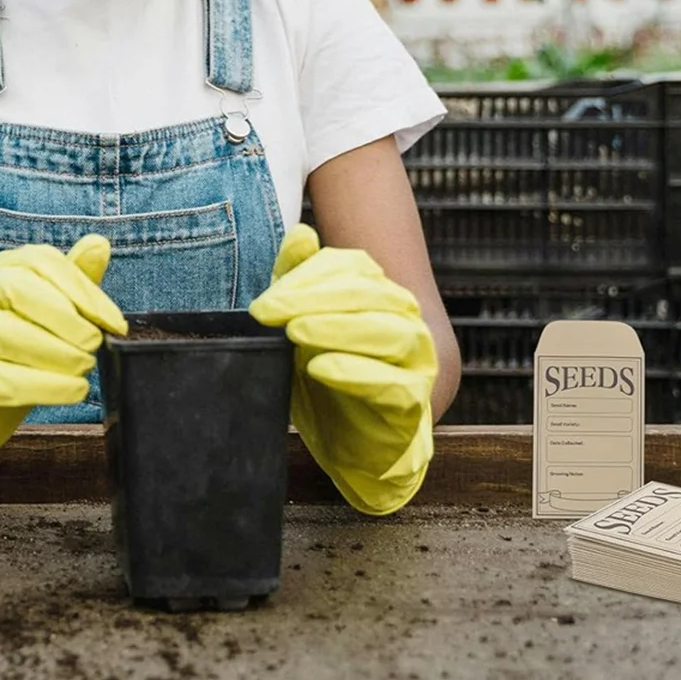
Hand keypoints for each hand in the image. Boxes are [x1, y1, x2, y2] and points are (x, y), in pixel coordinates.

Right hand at [0, 235, 125, 501]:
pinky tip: (70, 390)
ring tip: (84, 368)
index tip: (114, 321)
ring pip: (3, 334)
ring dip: (54, 352)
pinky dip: (40, 386)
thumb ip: (67, 280)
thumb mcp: (34, 310)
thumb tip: (99, 244)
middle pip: (16, 289)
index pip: (41, 263)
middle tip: (94, 343)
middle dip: (65, 316)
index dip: (83, 291)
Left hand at [249, 224, 436, 514]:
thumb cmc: (329, 379)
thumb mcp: (303, 327)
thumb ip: (300, 281)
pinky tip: (321, 368)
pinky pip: (392, 383)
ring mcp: (416, 360)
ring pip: (388, 332)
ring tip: (296, 331)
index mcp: (381, 292)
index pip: (352, 267)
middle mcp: (406, 318)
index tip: (264, 302)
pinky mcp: (413, 402)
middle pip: (367, 294)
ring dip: (337, 328)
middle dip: (313, 298)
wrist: (355, 446)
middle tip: (268, 311)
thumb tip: (301, 233)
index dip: (307, 277)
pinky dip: (356, 372)